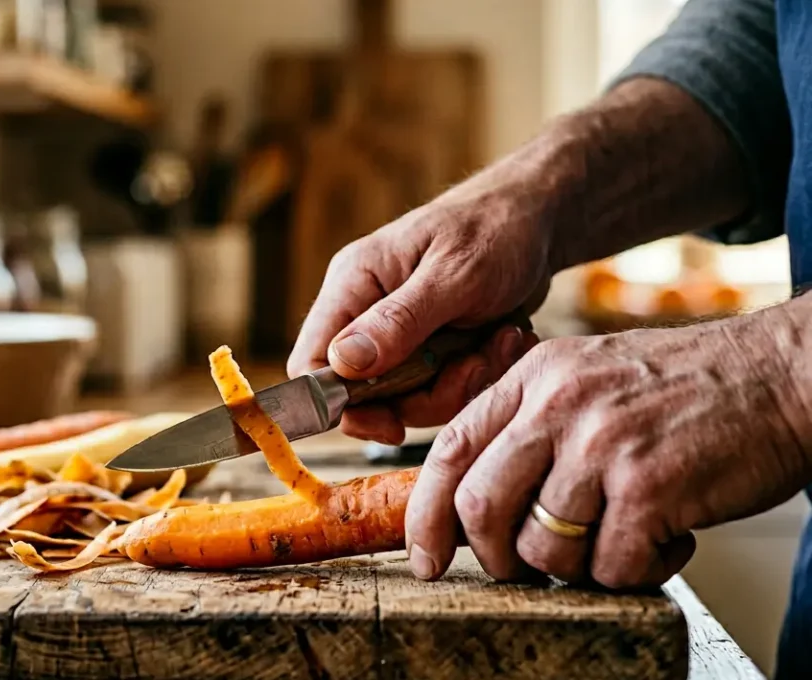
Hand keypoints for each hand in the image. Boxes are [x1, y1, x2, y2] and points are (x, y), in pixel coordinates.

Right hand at [287, 186, 549, 443]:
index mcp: (352, 285)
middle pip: (364, 395)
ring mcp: (398, 335)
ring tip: (501, 341)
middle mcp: (366, 313)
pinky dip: (479, 375)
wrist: (540, 217)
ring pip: (409, 399)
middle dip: (424, 395)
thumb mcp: (455, 275)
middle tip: (472, 365)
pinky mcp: (430, 349)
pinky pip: (441, 390)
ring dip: (461, 383)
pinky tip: (506, 340)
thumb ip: (399, 321)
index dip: (338, 404)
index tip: (390, 422)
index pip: (311, 363)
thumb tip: (342, 364)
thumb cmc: (495, 228)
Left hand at [405, 300, 811, 587]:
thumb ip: (530, 423)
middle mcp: (560, 405)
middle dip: (493, 556)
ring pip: (543, 546)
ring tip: (618, 538)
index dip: (426, 513)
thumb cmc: (683, 389)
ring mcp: (604, 445)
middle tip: (521, 570)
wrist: (783, 376)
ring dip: (576, 565)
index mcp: (534, 377)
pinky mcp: (651, 487)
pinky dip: (634, 570)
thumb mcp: (587, 378)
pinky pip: (611, 566)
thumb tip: (474, 501)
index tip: (425, 556)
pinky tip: (664, 540)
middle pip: (481, 505)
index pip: (450, 450)